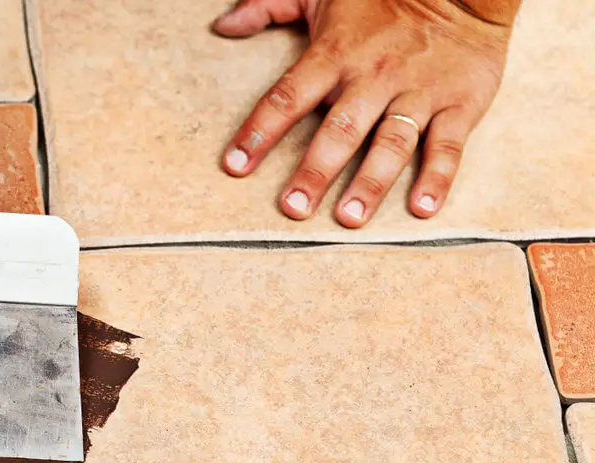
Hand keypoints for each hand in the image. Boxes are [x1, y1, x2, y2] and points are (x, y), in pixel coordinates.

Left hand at [215, 0, 515, 227]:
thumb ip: (268, 6)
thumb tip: (224, 25)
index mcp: (335, 53)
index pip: (287, 97)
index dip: (259, 132)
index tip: (235, 166)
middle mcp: (374, 76)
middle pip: (340, 130)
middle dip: (315, 172)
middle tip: (293, 209)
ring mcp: (419, 91)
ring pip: (392, 143)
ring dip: (370, 183)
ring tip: (348, 218)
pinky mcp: (460, 102)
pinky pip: (449, 145)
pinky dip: (437, 178)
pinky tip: (421, 209)